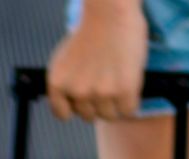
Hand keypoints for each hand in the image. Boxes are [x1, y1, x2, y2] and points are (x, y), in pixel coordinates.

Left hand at [46, 0, 149, 121]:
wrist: (110, 13)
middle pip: (89, 116)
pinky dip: (131, 100)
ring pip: (109, 115)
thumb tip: (74, 102)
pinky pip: (128, 110)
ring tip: (117, 80)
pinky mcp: (123, 92)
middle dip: (97, 103)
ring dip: (115, 103)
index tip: (84, 97)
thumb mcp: (66, 60)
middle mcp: (76, 91)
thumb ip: (68, 82)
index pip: (62, 113)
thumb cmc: (92, 30)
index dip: (75, 106)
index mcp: (57, 83)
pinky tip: (129, 83)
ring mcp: (100, 93)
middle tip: (105, 83)